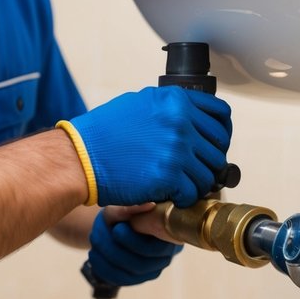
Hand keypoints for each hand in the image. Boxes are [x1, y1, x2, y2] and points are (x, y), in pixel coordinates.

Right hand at [66, 86, 230, 207]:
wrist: (78, 157)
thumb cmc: (102, 133)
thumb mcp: (139, 104)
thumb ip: (170, 109)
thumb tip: (192, 120)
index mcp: (176, 100)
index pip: (221, 115)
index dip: (221, 134)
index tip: (214, 145)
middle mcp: (180, 121)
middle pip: (218, 148)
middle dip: (209, 162)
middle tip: (194, 171)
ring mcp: (176, 149)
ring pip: (209, 173)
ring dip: (197, 182)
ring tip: (180, 185)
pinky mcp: (169, 176)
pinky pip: (192, 192)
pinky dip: (184, 198)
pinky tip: (171, 195)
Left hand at [87, 204, 182, 285]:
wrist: (114, 223)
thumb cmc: (122, 210)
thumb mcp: (123, 205)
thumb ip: (133, 207)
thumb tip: (149, 205)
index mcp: (169, 236)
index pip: (155, 248)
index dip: (134, 242)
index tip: (116, 229)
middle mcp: (165, 257)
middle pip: (141, 265)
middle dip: (114, 250)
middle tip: (96, 234)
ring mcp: (152, 270)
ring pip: (129, 274)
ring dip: (106, 258)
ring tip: (94, 240)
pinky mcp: (137, 278)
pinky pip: (120, 280)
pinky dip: (103, 268)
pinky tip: (94, 254)